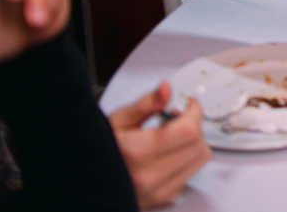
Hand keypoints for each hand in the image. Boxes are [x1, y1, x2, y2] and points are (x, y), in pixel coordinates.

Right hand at [109, 82, 210, 209]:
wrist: (86, 182)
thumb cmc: (99, 151)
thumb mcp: (116, 121)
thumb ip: (146, 104)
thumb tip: (167, 89)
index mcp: (137, 153)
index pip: (188, 131)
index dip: (194, 112)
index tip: (189, 104)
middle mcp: (149, 176)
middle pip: (198, 145)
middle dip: (194, 125)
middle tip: (179, 117)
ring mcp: (158, 190)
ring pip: (200, 159)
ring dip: (193, 142)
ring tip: (173, 134)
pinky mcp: (164, 197)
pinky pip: (191, 172)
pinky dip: (187, 158)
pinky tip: (169, 152)